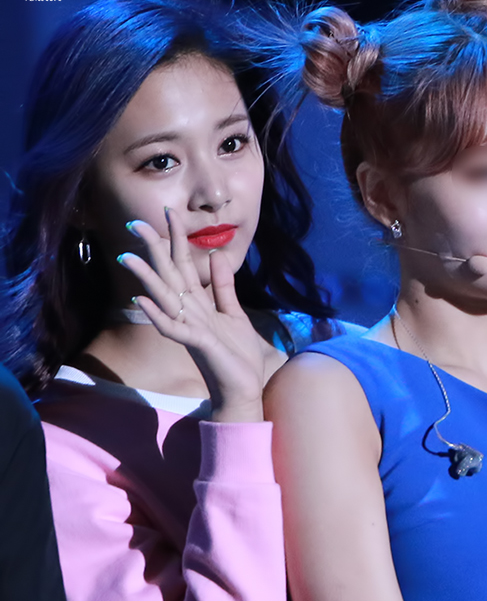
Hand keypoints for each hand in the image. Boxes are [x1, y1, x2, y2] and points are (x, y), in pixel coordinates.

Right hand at [118, 208, 269, 421]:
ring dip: (147, 278)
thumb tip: (216, 256)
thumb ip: (224, 288)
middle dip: (155, 250)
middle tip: (135, 223)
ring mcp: (190, 328)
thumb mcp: (234, 314)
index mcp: (199, 304)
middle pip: (169, 276)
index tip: (168, 212)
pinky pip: (173, 328)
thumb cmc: (237, 355)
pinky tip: (144, 301)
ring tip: (128, 257)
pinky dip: (159, 315)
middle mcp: (189, 312)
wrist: (243, 388)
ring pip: (165, 298)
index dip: (177, 239)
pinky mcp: (196, 345)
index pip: (184, 266)